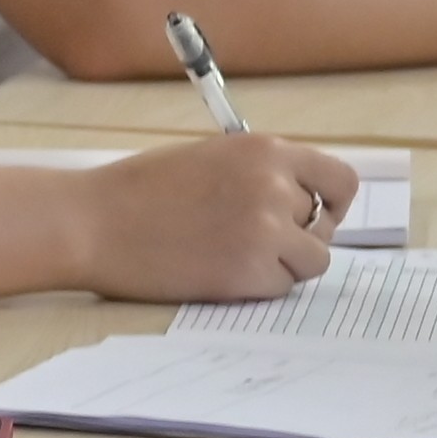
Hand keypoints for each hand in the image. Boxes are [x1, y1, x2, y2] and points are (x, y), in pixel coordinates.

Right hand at [74, 135, 357, 301]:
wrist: (96, 222)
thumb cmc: (141, 191)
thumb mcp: (213, 158)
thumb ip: (261, 173)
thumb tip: (303, 202)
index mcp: (266, 150)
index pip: (340, 180)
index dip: (333, 203)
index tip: (315, 216)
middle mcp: (275, 186)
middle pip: (324, 225)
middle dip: (295, 236)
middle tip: (250, 241)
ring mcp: (266, 231)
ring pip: (312, 260)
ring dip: (283, 264)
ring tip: (235, 257)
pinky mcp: (250, 272)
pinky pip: (282, 287)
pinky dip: (258, 287)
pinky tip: (218, 271)